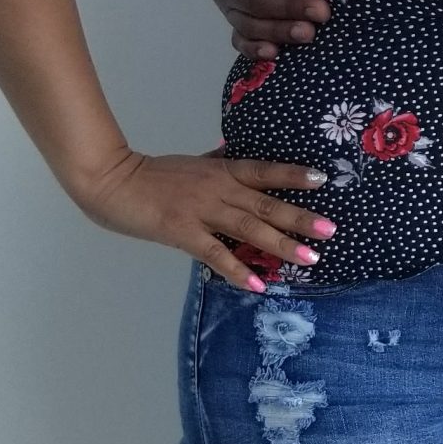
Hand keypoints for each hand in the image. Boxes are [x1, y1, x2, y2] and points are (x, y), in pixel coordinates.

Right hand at [70, 147, 337, 291]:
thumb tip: (240, 158)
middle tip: (330, 229)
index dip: (293, 174)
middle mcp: (218, 189)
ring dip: (281, 244)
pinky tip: (258, 285)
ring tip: (310, 259)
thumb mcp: (193, 164)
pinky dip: (238, 270)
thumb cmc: (152, 174)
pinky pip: (216, 254)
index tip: (323, 179)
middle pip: (265, 203)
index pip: (263, 170)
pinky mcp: (182, 232)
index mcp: (221, 170)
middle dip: (300, 217)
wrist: (111, 179)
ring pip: (249, 228)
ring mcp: (201, 211)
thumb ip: (219, 164)